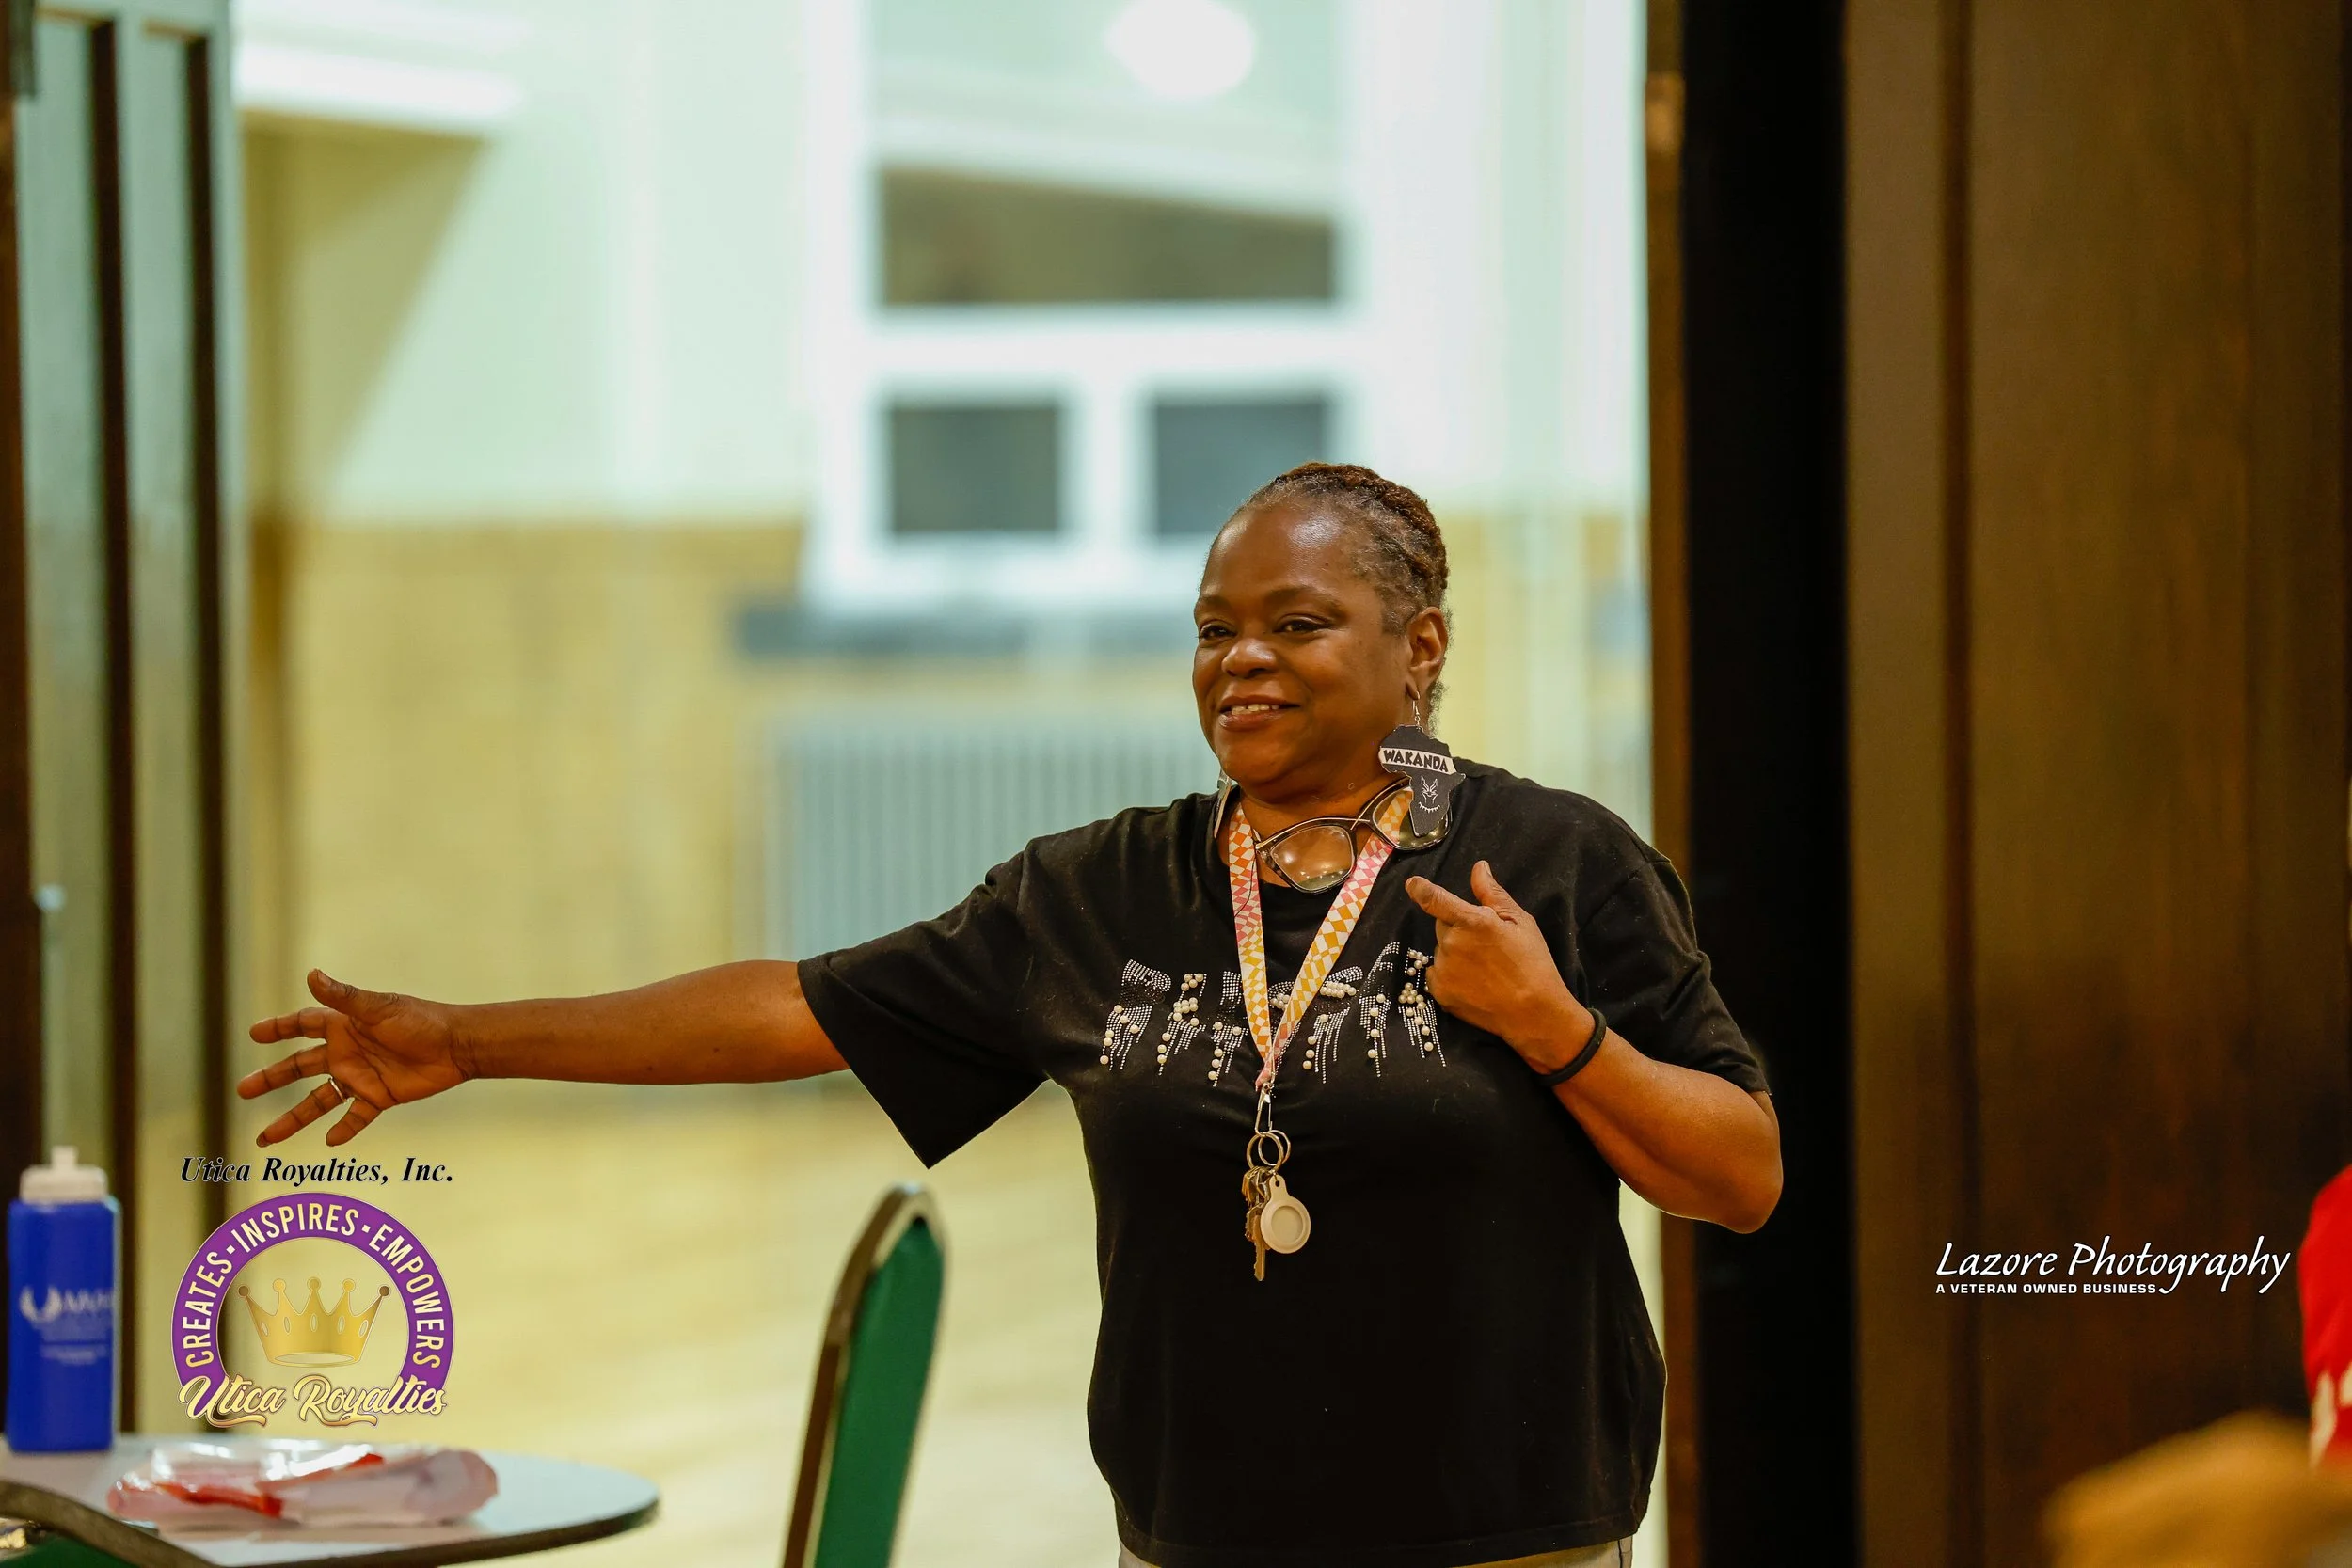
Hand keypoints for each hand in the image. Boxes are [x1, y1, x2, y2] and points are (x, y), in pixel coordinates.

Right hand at [240, 970, 469, 1145]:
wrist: (457, 1045)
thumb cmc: (420, 1021)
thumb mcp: (378, 1008)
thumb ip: (343, 997)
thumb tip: (311, 975)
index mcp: (343, 1026)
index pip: (303, 1025)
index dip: (279, 1028)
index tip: (254, 1034)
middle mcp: (346, 1052)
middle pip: (300, 1067)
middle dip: (272, 1078)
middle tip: (243, 1089)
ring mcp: (361, 1076)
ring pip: (319, 1101)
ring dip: (293, 1118)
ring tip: (265, 1138)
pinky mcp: (379, 1097)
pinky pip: (356, 1117)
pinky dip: (344, 1129)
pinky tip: (330, 1142)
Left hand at [1403, 861, 1584, 1062]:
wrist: (1533, 1013)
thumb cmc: (1532, 963)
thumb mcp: (1520, 922)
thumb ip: (1493, 894)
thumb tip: (1478, 868)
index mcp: (1472, 922)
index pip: (1436, 900)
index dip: (1421, 889)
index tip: (1412, 884)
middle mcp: (1452, 944)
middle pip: (1443, 925)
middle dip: (1458, 928)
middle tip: (1485, 944)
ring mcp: (1443, 969)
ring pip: (1442, 950)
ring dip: (1455, 952)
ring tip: (1484, 968)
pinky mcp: (1439, 992)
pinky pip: (1438, 973)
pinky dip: (1450, 974)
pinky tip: (1474, 983)